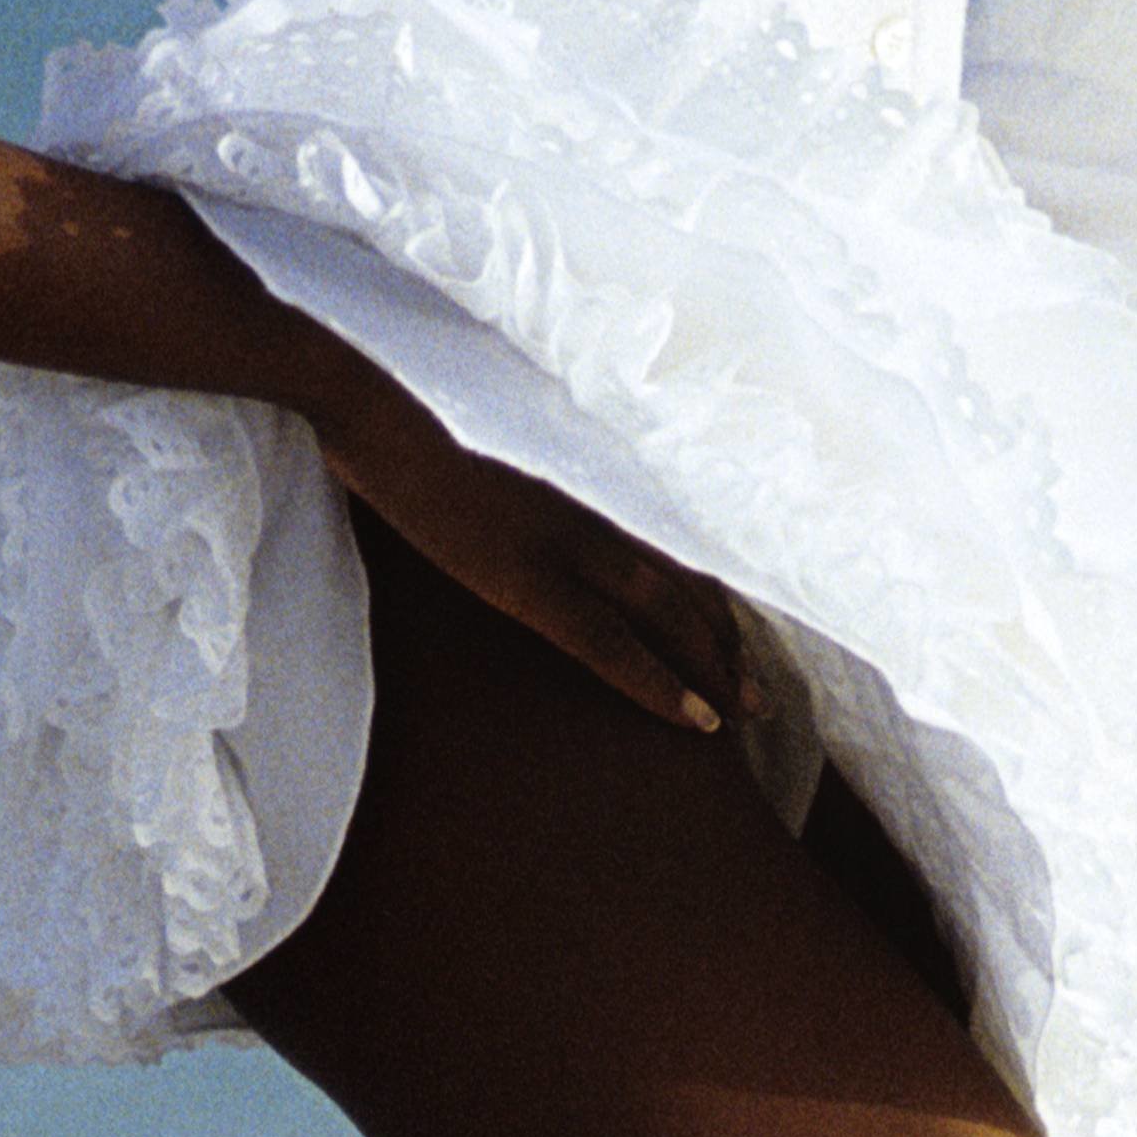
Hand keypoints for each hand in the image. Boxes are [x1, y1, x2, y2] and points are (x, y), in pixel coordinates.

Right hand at [294, 361, 750, 743]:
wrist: (374, 417)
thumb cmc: (410, 442)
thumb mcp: (481, 476)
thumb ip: (518, 504)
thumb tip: (518, 533)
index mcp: (581, 494)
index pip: (669, 553)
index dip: (708, 606)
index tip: (735, 649)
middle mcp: (592, 517)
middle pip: (686, 589)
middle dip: (728, 647)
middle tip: (762, 701)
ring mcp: (566, 545)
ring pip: (671, 616)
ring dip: (716, 669)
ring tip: (745, 718)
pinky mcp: (529, 578)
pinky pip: (611, 641)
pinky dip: (659, 682)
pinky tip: (695, 718)